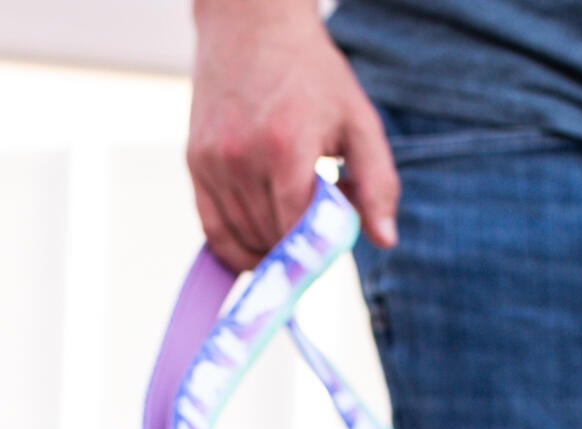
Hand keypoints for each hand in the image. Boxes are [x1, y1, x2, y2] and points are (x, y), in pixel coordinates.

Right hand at [189, 0, 398, 270]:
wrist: (251, 23)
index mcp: (286, 148)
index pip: (296, 234)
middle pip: (269, 241)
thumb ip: (378, 183)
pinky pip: (213, 230)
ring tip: (289, 221)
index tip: (330, 248)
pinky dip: (236, 247)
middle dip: (296, 247)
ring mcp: (213, 162)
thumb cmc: (312, 74)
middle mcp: (242, 158)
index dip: (316, 252)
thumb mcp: (358, 120)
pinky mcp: (195, 163)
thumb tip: (385, 241)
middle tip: (312, 225)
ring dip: (269, 248)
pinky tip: (258, 244)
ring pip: (242, 240)